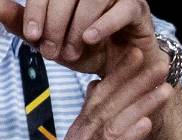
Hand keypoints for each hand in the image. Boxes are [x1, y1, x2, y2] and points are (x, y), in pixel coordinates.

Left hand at [0, 0, 155, 73]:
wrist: (127, 71)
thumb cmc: (91, 53)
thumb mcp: (53, 42)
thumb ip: (25, 25)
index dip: (36, 11)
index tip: (33, 36)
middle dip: (55, 24)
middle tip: (52, 50)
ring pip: (91, 0)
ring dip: (77, 27)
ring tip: (72, 50)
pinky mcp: (137, 8)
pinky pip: (120, 10)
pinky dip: (103, 25)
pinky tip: (90, 39)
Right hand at [21, 46, 169, 139]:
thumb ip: (90, 139)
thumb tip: (96, 115)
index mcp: (80, 137)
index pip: (100, 98)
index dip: (119, 76)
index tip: (138, 56)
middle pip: (109, 104)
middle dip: (134, 81)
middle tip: (157, 61)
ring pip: (115, 124)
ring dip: (140, 104)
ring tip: (162, 87)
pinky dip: (129, 137)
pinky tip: (146, 124)